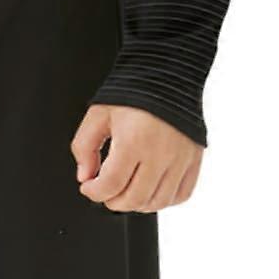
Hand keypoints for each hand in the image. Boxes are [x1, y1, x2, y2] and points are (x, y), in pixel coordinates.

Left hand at [70, 104, 202, 211]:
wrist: (168, 74)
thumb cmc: (134, 91)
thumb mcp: (98, 114)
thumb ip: (84, 146)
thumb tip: (85, 176)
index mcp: (133, 141)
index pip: (111, 185)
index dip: (94, 193)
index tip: (89, 187)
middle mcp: (160, 153)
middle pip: (134, 199)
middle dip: (113, 201)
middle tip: (106, 192)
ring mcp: (180, 159)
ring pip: (158, 202)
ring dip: (137, 204)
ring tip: (127, 191)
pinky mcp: (194, 159)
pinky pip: (181, 194)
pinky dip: (164, 199)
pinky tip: (151, 189)